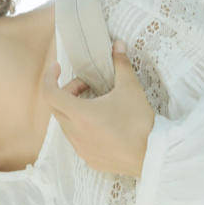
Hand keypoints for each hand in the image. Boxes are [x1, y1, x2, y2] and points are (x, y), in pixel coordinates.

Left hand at [41, 39, 155, 177]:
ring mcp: (81, 149)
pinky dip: (81, 127)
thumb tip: (118, 45)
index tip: (57, 68)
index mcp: (80, 114)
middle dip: (66, 92)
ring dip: (73, 110)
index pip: (50, 93)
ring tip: (95, 103)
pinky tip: (100, 124)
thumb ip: (120, 64)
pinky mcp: (90, 159)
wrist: (154, 155)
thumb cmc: (140, 122)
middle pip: (56, 108)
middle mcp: (75, 133)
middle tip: (85, 85)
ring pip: (66, 125)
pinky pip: (77, 140)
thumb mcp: (130, 88)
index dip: (49, 78)